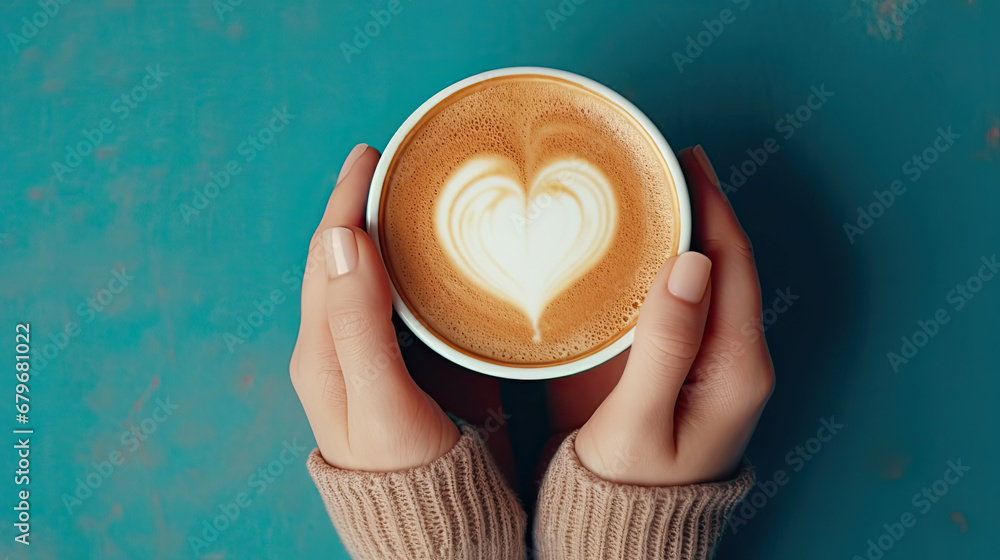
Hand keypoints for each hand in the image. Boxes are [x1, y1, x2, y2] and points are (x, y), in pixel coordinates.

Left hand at [290, 144, 459, 471]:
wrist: (430, 534)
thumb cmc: (410, 477)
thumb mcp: (383, 403)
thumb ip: (360, 325)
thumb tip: (341, 239)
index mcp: (321, 353)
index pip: (328, 256)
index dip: (344, 202)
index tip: (368, 154)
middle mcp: (336, 349)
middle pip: (342, 260)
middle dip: (360, 206)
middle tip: (392, 162)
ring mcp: (367, 359)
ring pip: (368, 278)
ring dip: (384, 232)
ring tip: (411, 194)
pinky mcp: (399, 370)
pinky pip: (396, 302)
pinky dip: (409, 266)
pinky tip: (433, 255)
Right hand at [566, 145, 774, 485]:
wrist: (615, 531)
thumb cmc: (627, 487)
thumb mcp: (639, 421)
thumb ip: (665, 344)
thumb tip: (692, 263)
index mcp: (735, 366)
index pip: (733, 264)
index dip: (714, 205)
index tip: (688, 158)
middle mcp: (727, 355)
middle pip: (722, 261)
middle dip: (700, 205)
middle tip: (663, 157)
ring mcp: (701, 358)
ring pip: (698, 276)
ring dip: (679, 227)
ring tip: (648, 183)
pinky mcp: (671, 363)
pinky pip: (672, 298)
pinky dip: (656, 260)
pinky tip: (629, 239)